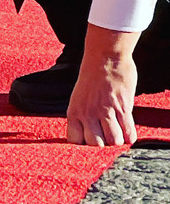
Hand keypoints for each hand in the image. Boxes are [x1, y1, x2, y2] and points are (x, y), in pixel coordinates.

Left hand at [66, 26, 138, 145]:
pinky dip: (130, 136)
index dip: (83, 145)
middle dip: (103, 143)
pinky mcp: (123, 108)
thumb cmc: (92, 77)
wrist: (105, 57)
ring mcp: (105, 111)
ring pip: (113, 141)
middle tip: (107, 134)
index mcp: (74, 111)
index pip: (74, 141)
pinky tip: (128, 131)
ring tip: (118, 130)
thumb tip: (89, 136)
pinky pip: (129, 132)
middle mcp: (87, 113)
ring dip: (118, 139)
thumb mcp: (79, 97)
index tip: (90, 142)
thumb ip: (82, 116)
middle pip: (96, 145)